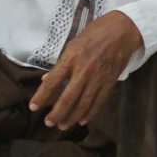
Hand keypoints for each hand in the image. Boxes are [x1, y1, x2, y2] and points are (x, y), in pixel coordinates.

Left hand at [29, 11, 144, 129]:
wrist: (122, 31)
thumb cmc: (95, 33)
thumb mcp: (73, 44)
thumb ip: (61, 63)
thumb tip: (47, 80)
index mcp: (71, 57)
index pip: (52, 81)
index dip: (41, 96)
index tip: (33, 107)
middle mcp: (84, 70)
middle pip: (68, 97)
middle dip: (57, 113)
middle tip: (49, 123)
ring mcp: (98, 77)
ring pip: (83, 103)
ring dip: (72, 117)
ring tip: (63, 125)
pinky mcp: (109, 82)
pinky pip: (98, 101)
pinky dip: (90, 113)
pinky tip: (82, 120)